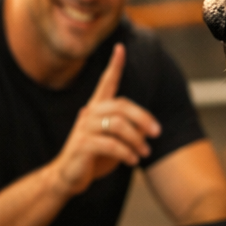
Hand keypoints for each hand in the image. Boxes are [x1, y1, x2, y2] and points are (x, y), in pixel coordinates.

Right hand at [49, 43, 161, 198]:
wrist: (68, 177)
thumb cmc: (94, 157)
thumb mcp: (114, 140)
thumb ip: (127, 129)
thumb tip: (149, 126)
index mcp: (96, 109)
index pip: (106, 82)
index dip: (114, 65)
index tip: (120, 48)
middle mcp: (89, 114)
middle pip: (121, 106)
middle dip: (143, 118)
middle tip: (156, 133)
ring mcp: (84, 129)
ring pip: (118, 125)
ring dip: (136, 140)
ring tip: (144, 152)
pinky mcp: (82, 145)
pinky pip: (110, 144)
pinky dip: (126, 152)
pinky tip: (132, 160)